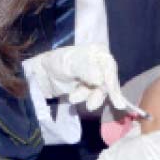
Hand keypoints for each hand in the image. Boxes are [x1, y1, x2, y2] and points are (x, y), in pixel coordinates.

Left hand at [27, 44, 145, 115]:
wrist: (41, 71)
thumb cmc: (57, 61)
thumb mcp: (70, 63)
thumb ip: (85, 69)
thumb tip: (100, 80)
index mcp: (99, 53)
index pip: (110, 70)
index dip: (113, 86)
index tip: (118, 102)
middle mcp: (100, 65)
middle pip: (107, 83)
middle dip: (98, 94)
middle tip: (90, 106)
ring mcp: (95, 77)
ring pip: (99, 91)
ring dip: (87, 96)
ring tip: (72, 98)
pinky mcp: (88, 88)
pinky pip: (91, 96)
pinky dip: (83, 98)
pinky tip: (72, 97)